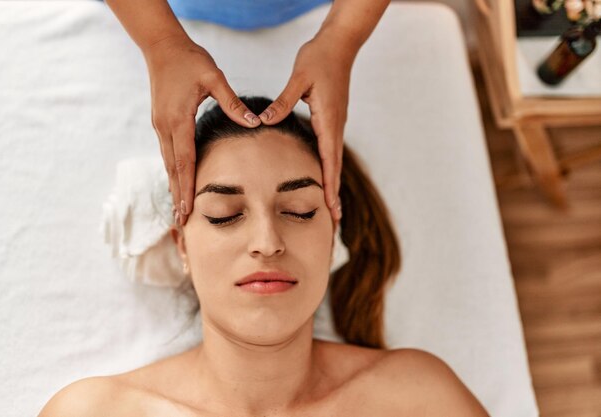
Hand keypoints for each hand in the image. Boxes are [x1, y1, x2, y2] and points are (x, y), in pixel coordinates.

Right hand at [143, 36, 260, 225]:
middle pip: (173, 169)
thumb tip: (254, 123)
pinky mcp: (161, 121)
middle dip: (177, 195)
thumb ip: (233, 102)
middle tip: (181, 221)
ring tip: (179, 208)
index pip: (184, 161)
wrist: (162, 46)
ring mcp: (160, 125)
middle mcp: (165, 126)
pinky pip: (168, 152)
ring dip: (173, 186)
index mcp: (178, 119)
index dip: (186, 187)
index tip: (186, 209)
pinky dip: (173, 170)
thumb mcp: (214, 78)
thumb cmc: (190, 59)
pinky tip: (177, 181)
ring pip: (168, 162)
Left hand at [257, 30, 356, 221]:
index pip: (330, 160)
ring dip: (333, 184)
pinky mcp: (331, 120)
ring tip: (332, 208)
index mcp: (328, 120)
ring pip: (334, 161)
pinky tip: (324, 177)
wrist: (338, 45)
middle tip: (336, 221)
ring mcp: (335, 124)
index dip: (329, 185)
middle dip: (335, 195)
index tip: (331, 208)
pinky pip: (330, 150)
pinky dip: (329, 169)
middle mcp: (334, 126)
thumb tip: (264, 121)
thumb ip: (283, 102)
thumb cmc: (318, 59)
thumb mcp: (299, 79)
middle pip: (335, 167)